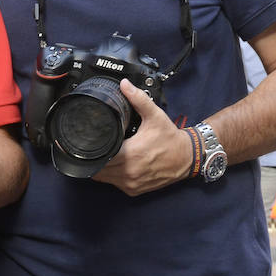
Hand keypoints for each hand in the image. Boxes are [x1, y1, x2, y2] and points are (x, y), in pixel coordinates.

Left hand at [92, 80, 193, 195]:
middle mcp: (130, 172)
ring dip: (100, 168)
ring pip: (104, 178)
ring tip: (100, 154)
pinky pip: (114, 184)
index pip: (100, 156)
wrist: (188, 157)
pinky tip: (112, 165)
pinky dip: (110, 176)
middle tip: (92, 146)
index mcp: (132, 154)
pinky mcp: (134, 190)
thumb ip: (138, 99)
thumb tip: (125, 85)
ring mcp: (132, 183)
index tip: (87, 141)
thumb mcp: (155, 116)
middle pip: (98, 168)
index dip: (90, 149)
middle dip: (93, 158)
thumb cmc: (171, 139)